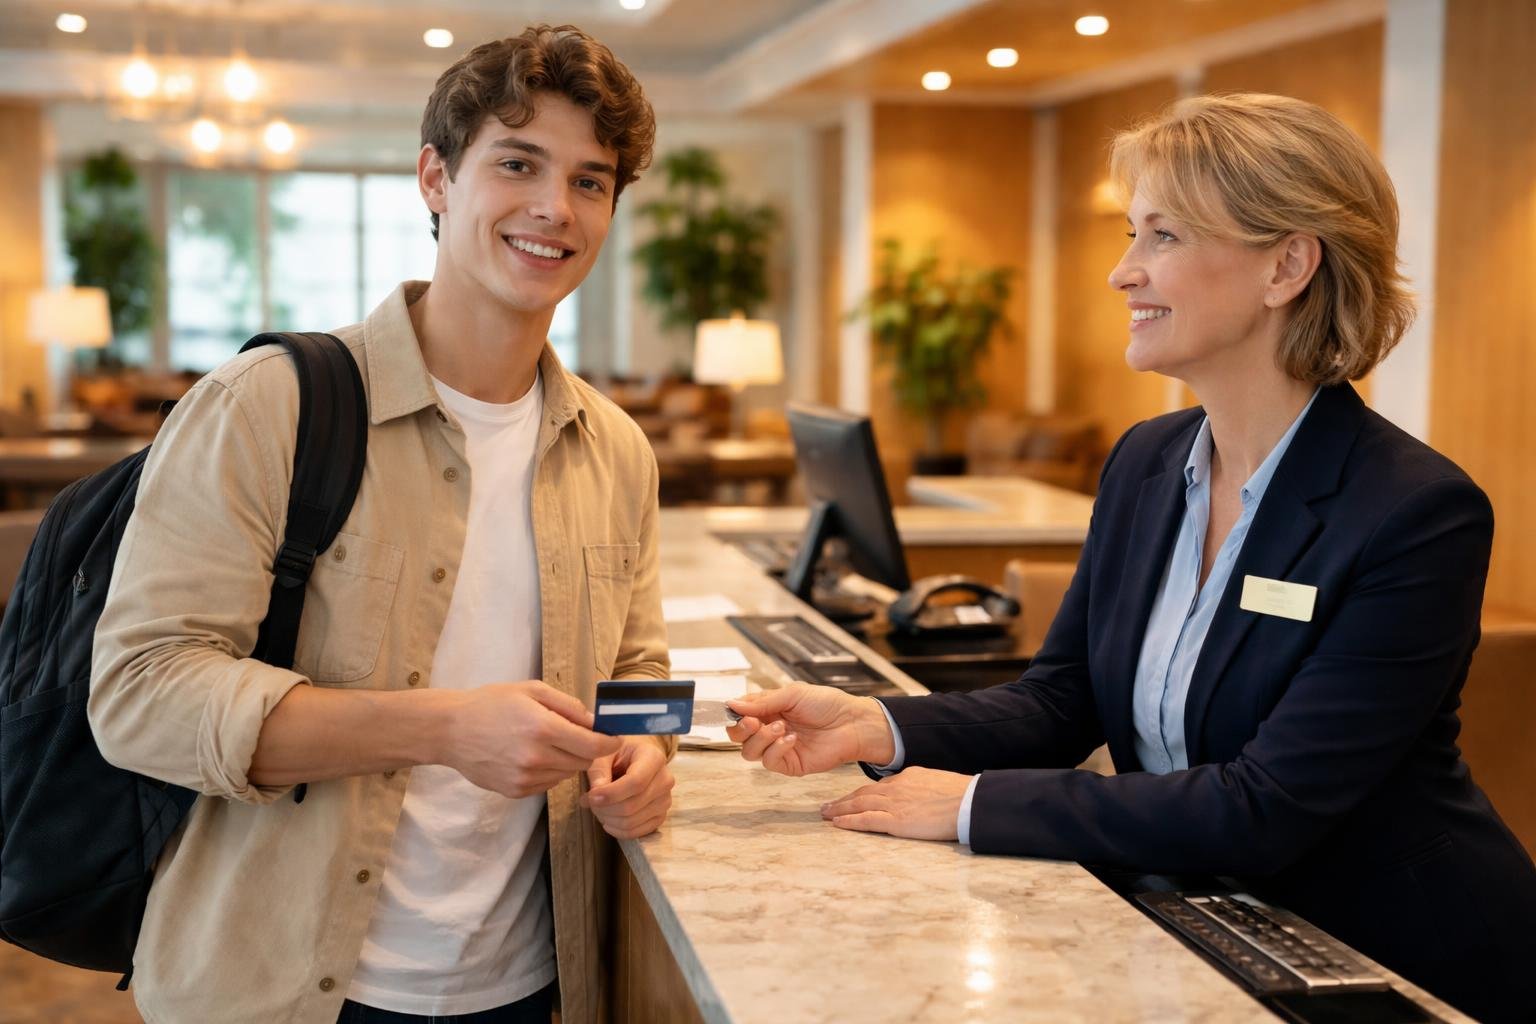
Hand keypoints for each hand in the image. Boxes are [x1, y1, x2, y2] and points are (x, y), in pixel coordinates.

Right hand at [442, 681, 620, 798]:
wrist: (451, 730)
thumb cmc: (491, 703)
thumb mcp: (532, 690)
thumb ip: (568, 705)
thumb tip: (596, 721)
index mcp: (543, 728)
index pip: (593, 746)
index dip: (609, 743)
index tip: (614, 738)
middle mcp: (536, 757)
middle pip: (583, 762)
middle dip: (587, 749)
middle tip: (576, 735)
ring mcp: (525, 778)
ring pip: (566, 774)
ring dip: (567, 760)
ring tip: (546, 743)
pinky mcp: (516, 791)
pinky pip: (548, 784)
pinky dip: (549, 771)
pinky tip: (531, 756)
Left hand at [581, 736, 674, 838]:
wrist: (636, 759)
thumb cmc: (620, 754)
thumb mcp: (606, 754)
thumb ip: (599, 771)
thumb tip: (595, 795)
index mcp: (654, 758)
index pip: (636, 782)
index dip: (611, 794)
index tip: (591, 796)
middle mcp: (665, 780)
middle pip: (632, 805)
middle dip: (605, 808)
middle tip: (588, 802)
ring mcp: (665, 800)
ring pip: (632, 821)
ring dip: (608, 819)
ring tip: (597, 808)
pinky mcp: (660, 816)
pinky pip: (637, 832)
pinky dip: (617, 830)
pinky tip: (607, 820)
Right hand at [725, 683, 894, 776]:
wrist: (852, 723)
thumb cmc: (826, 704)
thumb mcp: (792, 694)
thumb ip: (762, 702)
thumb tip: (731, 704)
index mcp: (768, 709)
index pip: (740, 715)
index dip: (734, 714)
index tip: (735, 711)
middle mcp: (769, 729)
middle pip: (738, 737)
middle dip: (741, 729)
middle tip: (754, 722)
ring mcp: (778, 749)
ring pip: (749, 752)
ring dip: (761, 738)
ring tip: (781, 727)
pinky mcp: (789, 764)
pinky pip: (769, 762)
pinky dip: (776, 749)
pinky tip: (792, 739)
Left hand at [820, 767, 973, 841]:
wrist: (968, 801)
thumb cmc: (960, 795)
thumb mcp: (936, 783)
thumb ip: (921, 788)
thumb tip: (917, 796)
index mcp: (907, 778)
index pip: (878, 787)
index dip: (860, 794)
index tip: (849, 798)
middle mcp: (896, 788)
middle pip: (862, 794)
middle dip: (843, 800)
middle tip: (826, 806)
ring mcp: (894, 804)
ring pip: (859, 805)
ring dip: (839, 809)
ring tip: (825, 814)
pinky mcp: (896, 821)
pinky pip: (866, 820)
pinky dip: (849, 821)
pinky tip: (837, 824)